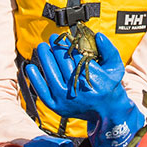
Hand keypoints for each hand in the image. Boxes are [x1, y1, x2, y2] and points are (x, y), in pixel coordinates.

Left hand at [23, 36, 143, 146]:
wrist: (106, 111)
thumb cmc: (109, 86)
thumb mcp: (115, 67)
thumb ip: (109, 50)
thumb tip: (98, 35)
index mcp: (94, 80)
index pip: (77, 57)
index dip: (69, 44)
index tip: (65, 36)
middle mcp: (79, 91)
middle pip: (63, 63)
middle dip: (56, 48)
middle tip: (52, 38)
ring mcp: (66, 100)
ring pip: (51, 74)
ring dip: (45, 58)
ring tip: (42, 47)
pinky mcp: (57, 107)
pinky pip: (42, 91)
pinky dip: (35, 79)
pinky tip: (30, 67)